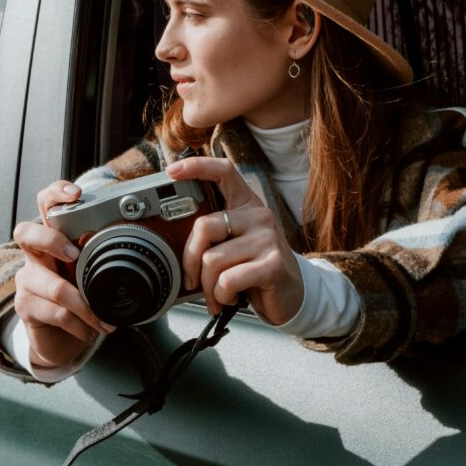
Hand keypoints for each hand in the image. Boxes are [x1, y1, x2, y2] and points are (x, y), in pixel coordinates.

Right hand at [13, 180, 114, 368]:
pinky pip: (56, 313)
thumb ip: (102, 256)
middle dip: (52, 241)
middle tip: (75, 256)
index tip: (76, 194)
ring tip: (103, 319)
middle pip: (25, 233)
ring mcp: (27, 280)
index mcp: (54, 240)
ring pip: (54, 287)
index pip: (45, 205)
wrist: (60, 338)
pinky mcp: (25, 306)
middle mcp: (35, 256)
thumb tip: (136, 243)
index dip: (56, 194)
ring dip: (86, 307)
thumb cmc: (77, 299)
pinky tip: (89, 330)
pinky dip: (80, 324)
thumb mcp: (91, 273)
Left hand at [165, 156, 303, 325]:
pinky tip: (231, 298)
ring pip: (212, 260)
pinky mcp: (272, 264)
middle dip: (189, 261)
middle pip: (204, 227)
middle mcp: (259, 216)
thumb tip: (174, 246)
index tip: (172, 171)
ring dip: (208, 286)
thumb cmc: (255, 271)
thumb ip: (213, 237)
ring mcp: (268, 239)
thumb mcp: (235, 246)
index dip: (197, 167)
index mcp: (246, 205)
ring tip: (218, 294)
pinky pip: (227, 280)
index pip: (224, 172)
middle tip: (193, 281)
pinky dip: (221, 296)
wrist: (293, 296)